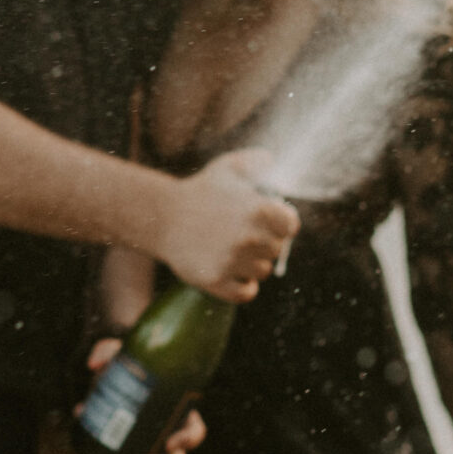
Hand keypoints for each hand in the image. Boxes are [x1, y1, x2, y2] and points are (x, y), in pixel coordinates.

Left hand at [83, 337, 205, 453]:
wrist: (112, 368)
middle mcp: (167, 431)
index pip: (194, 431)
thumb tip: (94, 364)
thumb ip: (108, 350)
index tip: (171, 443)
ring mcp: (147, 442)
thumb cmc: (130, 359)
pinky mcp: (126, 446)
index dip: (188, 440)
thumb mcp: (123, 349)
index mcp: (178, 410)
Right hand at [156, 150, 298, 302]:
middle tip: (245, 235)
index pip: (290, 225)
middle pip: (276, 250)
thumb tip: (274, 162)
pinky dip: (243, 286)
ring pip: (262, 271)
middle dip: (265, 243)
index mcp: (257, 209)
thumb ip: (257, 161)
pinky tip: (233, 272)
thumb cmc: (201, 190)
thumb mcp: (228, 167)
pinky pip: (246, 292)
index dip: (282, 224)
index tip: (272, 223)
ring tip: (232, 250)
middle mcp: (248, 237)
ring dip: (252, 264)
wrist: (162, 217)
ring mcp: (232, 261)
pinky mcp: (216, 281)